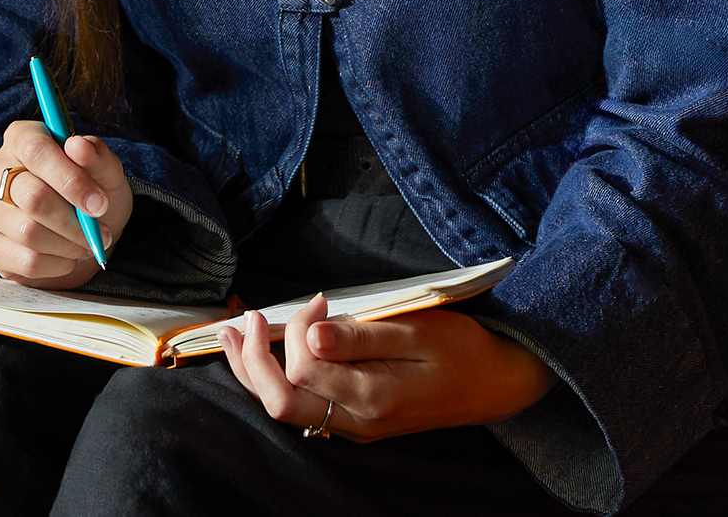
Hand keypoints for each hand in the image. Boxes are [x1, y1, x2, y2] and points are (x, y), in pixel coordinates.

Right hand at [0, 119, 133, 288]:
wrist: (84, 230)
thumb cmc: (92, 191)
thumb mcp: (106, 171)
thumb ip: (97, 156)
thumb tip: (78, 146)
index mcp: (22, 137)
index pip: (36, 151)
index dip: (70, 179)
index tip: (99, 203)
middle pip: (32, 197)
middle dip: (74, 221)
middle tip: (101, 232)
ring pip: (29, 232)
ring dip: (69, 245)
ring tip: (87, 244)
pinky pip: (25, 261)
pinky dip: (57, 264)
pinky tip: (68, 257)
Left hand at [217, 293, 553, 441]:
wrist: (497, 384)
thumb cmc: (463, 350)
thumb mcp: (418, 332)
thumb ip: (361, 336)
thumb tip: (310, 336)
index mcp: (373, 397)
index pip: (304, 368)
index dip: (296, 329)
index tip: (318, 300)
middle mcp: (357, 422)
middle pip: (281, 401)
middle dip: (250, 360)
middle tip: (242, 319)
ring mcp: (355, 427)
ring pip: (286, 409)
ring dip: (253, 372)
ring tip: (230, 336)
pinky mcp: (357, 421)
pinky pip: (303, 408)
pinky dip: (276, 381)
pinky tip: (266, 357)